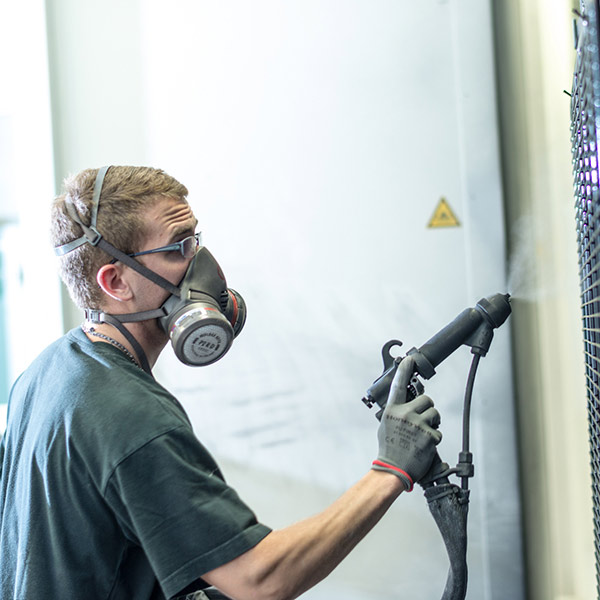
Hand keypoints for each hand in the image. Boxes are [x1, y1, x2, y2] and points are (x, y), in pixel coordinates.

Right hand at [372, 356, 441, 490]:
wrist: (393, 469)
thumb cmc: (389, 448)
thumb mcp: (386, 425)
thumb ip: (396, 412)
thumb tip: (406, 403)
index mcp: (392, 410)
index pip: (399, 385)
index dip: (404, 370)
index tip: (409, 359)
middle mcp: (404, 414)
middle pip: (426, 399)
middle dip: (427, 408)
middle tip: (423, 419)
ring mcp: (417, 425)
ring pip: (435, 414)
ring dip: (433, 422)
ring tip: (423, 434)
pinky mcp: (429, 436)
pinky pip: (438, 431)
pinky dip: (434, 438)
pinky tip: (424, 446)